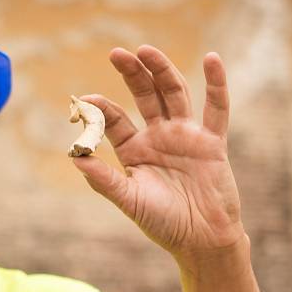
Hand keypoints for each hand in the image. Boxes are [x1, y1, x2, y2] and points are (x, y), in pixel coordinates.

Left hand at [71, 45, 244, 258]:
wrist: (202, 241)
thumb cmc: (163, 223)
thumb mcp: (130, 200)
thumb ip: (104, 180)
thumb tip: (75, 159)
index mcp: (134, 150)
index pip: (115, 120)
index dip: (101, 109)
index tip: (84, 100)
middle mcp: (158, 136)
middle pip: (144, 95)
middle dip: (132, 74)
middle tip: (116, 53)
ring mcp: (186, 136)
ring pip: (174, 94)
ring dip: (162, 70)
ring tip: (147, 50)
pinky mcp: (212, 142)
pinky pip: (217, 109)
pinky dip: (216, 84)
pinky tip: (212, 59)